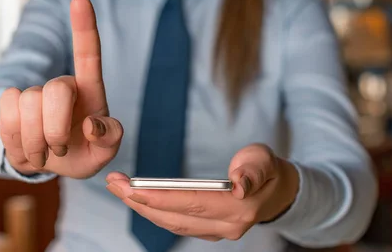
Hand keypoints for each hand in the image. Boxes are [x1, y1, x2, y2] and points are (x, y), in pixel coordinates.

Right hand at [0, 0, 123, 178]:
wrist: (51, 163)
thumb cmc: (83, 152)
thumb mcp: (105, 152)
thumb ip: (109, 138)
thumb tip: (89, 125)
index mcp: (90, 90)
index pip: (88, 53)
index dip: (84, 25)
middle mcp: (62, 84)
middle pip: (55, 90)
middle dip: (55, 128)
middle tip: (60, 149)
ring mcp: (34, 92)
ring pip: (27, 105)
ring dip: (36, 142)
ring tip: (45, 153)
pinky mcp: (10, 103)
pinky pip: (6, 113)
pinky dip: (17, 140)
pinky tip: (27, 149)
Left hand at [105, 144, 298, 240]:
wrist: (278, 191)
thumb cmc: (268, 169)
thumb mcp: (264, 159)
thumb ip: (251, 170)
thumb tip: (238, 184)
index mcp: (240, 208)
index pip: (192, 203)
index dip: (160, 197)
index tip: (131, 188)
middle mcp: (227, 226)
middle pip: (175, 216)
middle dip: (140, 201)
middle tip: (113, 183)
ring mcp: (217, 232)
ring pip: (172, 224)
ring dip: (141, 208)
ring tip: (117, 188)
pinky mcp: (209, 231)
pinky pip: (176, 224)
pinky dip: (154, 212)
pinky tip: (136, 199)